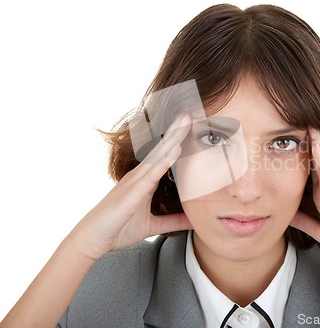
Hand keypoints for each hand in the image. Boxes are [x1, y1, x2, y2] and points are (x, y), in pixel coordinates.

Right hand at [67, 113, 193, 260]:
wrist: (91, 240)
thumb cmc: (117, 229)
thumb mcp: (152, 226)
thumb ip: (173, 221)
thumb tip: (194, 221)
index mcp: (145, 181)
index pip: (165, 156)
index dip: (177, 140)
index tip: (191, 126)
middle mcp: (140, 175)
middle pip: (162, 148)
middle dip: (177, 131)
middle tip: (190, 112)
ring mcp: (135, 180)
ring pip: (158, 155)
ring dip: (173, 137)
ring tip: (186, 121)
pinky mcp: (132, 191)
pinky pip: (151, 173)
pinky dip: (164, 160)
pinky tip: (175, 149)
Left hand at [290, 127, 319, 267]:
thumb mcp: (319, 232)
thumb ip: (304, 223)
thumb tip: (284, 216)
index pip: (305, 172)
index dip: (293, 157)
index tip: (279, 141)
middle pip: (313, 161)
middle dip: (304, 143)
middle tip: (291, 121)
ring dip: (316, 143)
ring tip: (306, 124)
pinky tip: (318, 146)